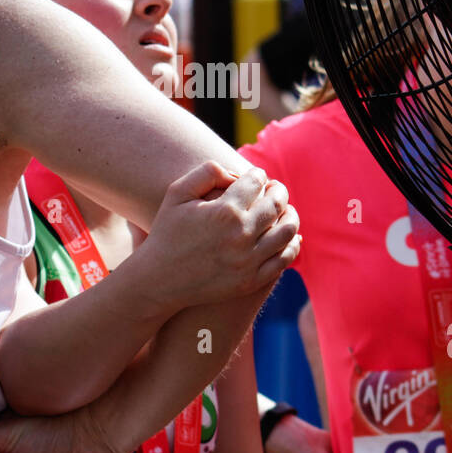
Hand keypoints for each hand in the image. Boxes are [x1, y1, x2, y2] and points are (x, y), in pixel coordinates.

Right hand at [135, 162, 300, 308]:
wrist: (160, 281)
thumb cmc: (167, 232)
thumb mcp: (177, 193)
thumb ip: (207, 172)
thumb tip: (238, 173)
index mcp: (225, 211)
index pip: (257, 182)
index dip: (258, 175)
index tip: (256, 177)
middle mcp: (241, 235)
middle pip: (277, 203)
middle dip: (278, 191)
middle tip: (275, 189)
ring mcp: (249, 261)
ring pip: (287, 231)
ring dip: (290, 215)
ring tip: (284, 210)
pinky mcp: (252, 281)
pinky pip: (284, 259)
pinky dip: (291, 244)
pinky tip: (287, 236)